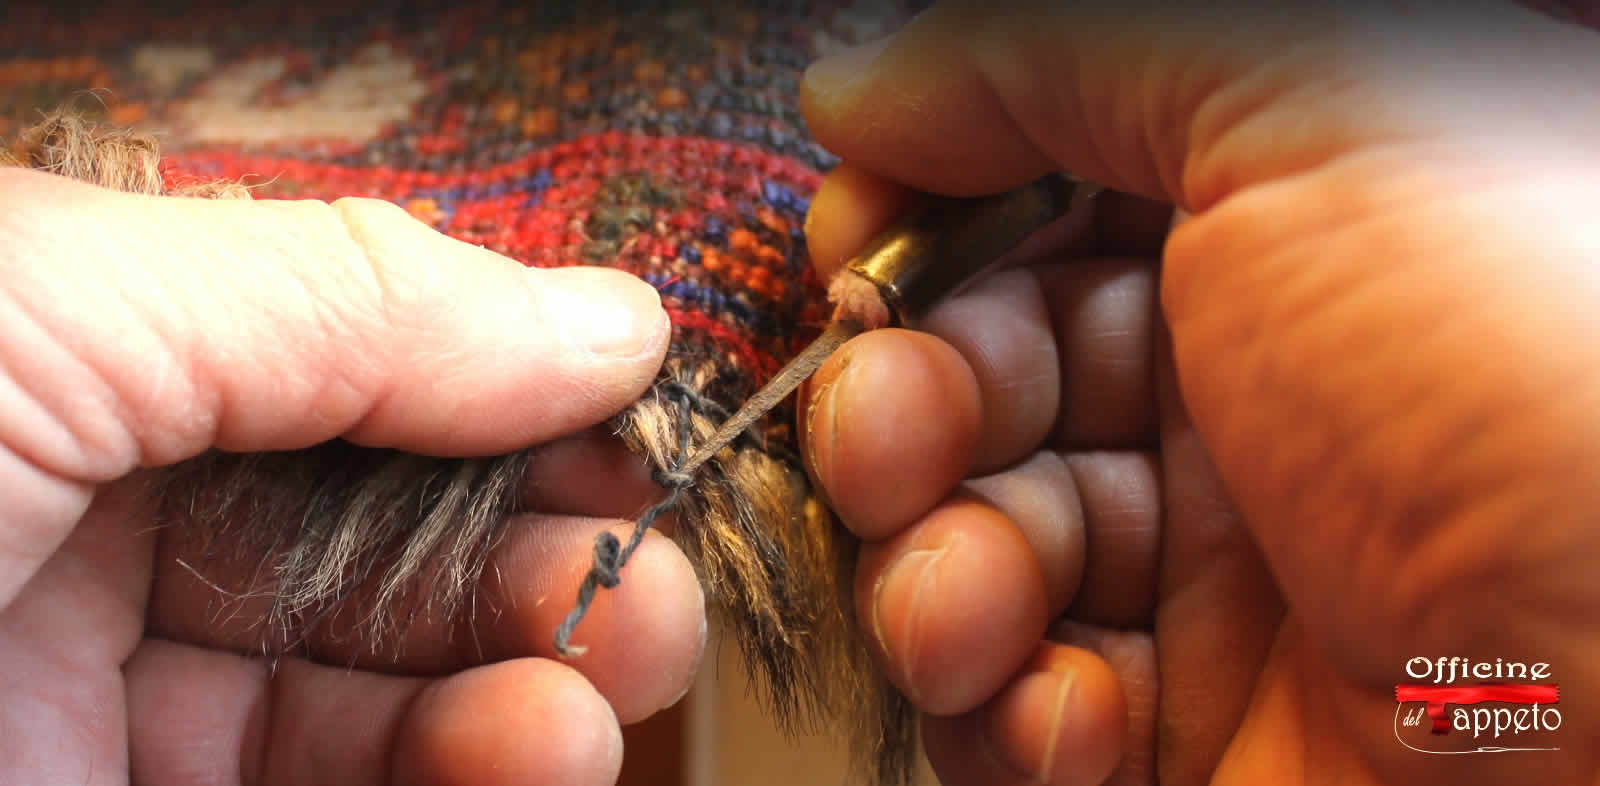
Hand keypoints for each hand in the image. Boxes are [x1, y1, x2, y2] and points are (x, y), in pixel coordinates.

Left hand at [0, 168, 704, 785]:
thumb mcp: (63, 305)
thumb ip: (344, 300)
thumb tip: (611, 322)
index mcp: (89, 360)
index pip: (357, 373)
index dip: (514, 396)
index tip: (641, 422)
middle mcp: (104, 527)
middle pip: (394, 538)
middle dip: (550, 551)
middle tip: (650, 571)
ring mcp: (109, 697)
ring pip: (385, 688)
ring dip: (542, 674)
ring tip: (628, 654)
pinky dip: (475, 775)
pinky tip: (547, 746)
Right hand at [798, 3, 1599, 783]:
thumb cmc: (1539, 390)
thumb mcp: (1322, 112)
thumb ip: (1065, 50)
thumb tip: (861, 80)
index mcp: (1283, 243)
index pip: (1037, 219)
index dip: (925, 232)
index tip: (860, 253)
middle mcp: (1245, 406)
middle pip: (983, 390)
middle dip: (900, 413)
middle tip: (898, 441)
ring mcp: (1222, 586)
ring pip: (974, 555)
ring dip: (930, 575)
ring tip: (968, 605)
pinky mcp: (1200, 747)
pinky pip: (1024, 714)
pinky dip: (1003, 711)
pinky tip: (1062, 709)